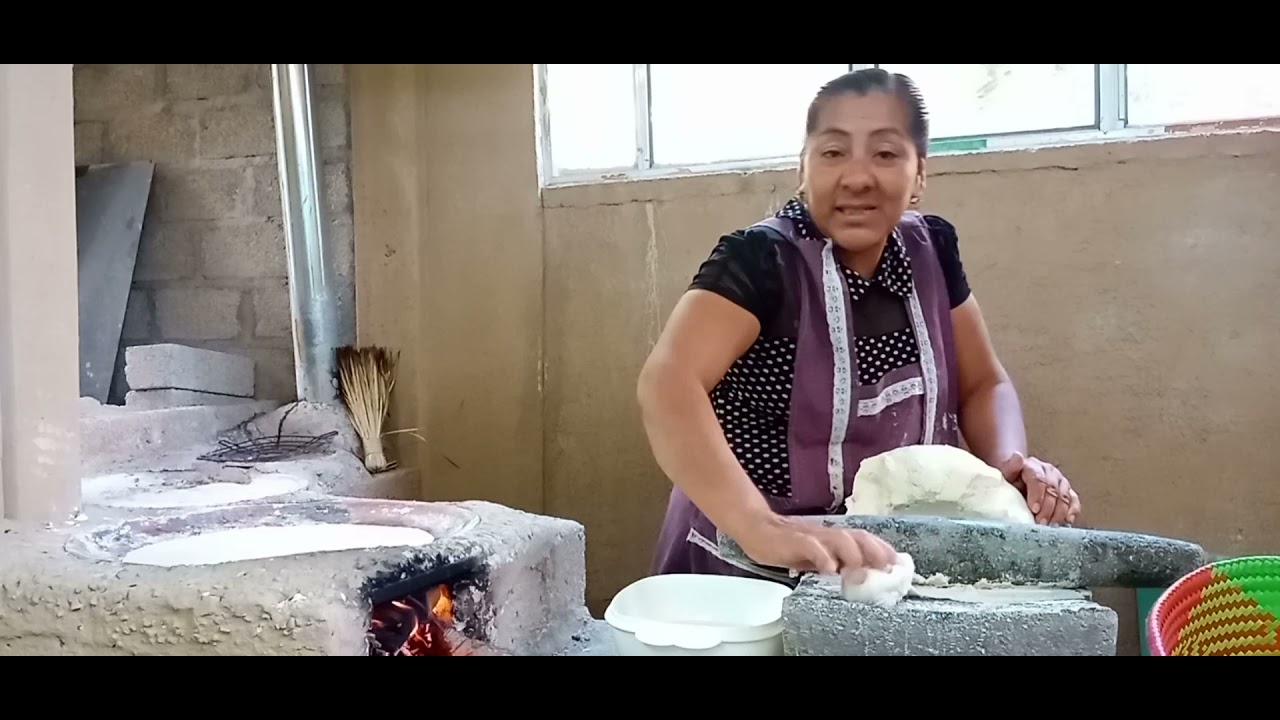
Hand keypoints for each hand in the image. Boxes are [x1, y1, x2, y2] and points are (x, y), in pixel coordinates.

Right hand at [736, 513, 897, 579]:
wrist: (756, 528)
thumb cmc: (786, 544)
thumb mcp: (815, 556)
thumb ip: (835, 563)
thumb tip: (860, 576)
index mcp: (833, 537)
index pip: (864, 539)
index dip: (883, 549)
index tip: (899, 564)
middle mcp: (827, 534)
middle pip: (857, 537)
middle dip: (876, 551)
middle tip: (887, 568)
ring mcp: (811, 535)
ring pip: (839, 539)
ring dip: (853, 555)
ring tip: (860, 572)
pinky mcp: (794, 539)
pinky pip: (811, 546)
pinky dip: (822, 556)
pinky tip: (829, 568)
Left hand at [998, 452, 1080, 525]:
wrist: (1017, 484)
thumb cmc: (1010, 483)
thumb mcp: (1005, 475)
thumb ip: (1009, 467)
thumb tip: (1017, 456)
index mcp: (1032, 466)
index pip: (1038, 478)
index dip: (1037, 494)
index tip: (1034, 509)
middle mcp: (1049, 472)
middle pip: (1052, 490)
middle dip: (1048, 508)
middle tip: (1041, 522)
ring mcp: (1060, 481)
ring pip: (1064, 496)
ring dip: (1059, 513)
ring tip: (1051, 526)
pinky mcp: (1068, 492)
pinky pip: (1074, 501)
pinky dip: (1073, 511)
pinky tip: (1068, 521)